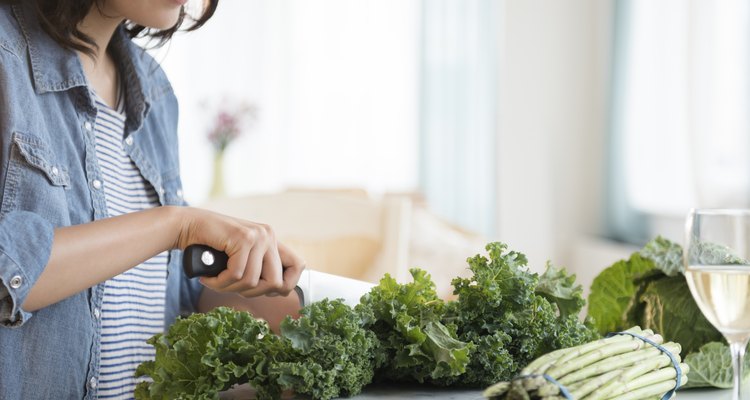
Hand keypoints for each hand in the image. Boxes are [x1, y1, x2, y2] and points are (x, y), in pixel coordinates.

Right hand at [174, 207, 304, 296]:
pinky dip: (220, 282)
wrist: (186, 226)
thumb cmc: (210, 247)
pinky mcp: (243, 238)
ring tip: (216, 281)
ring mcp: (257, 236)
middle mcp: (268, 235)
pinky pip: (237, 275)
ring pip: (253, 282)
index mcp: (271, 240)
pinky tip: (209, 277)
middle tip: (232, 287)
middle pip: (276, 283)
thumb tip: (280, 291)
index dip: (285, 285)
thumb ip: (259, 268)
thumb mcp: (241, 258)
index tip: (263, 290)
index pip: (298, 266)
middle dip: (252, 293)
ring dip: (230, 288)